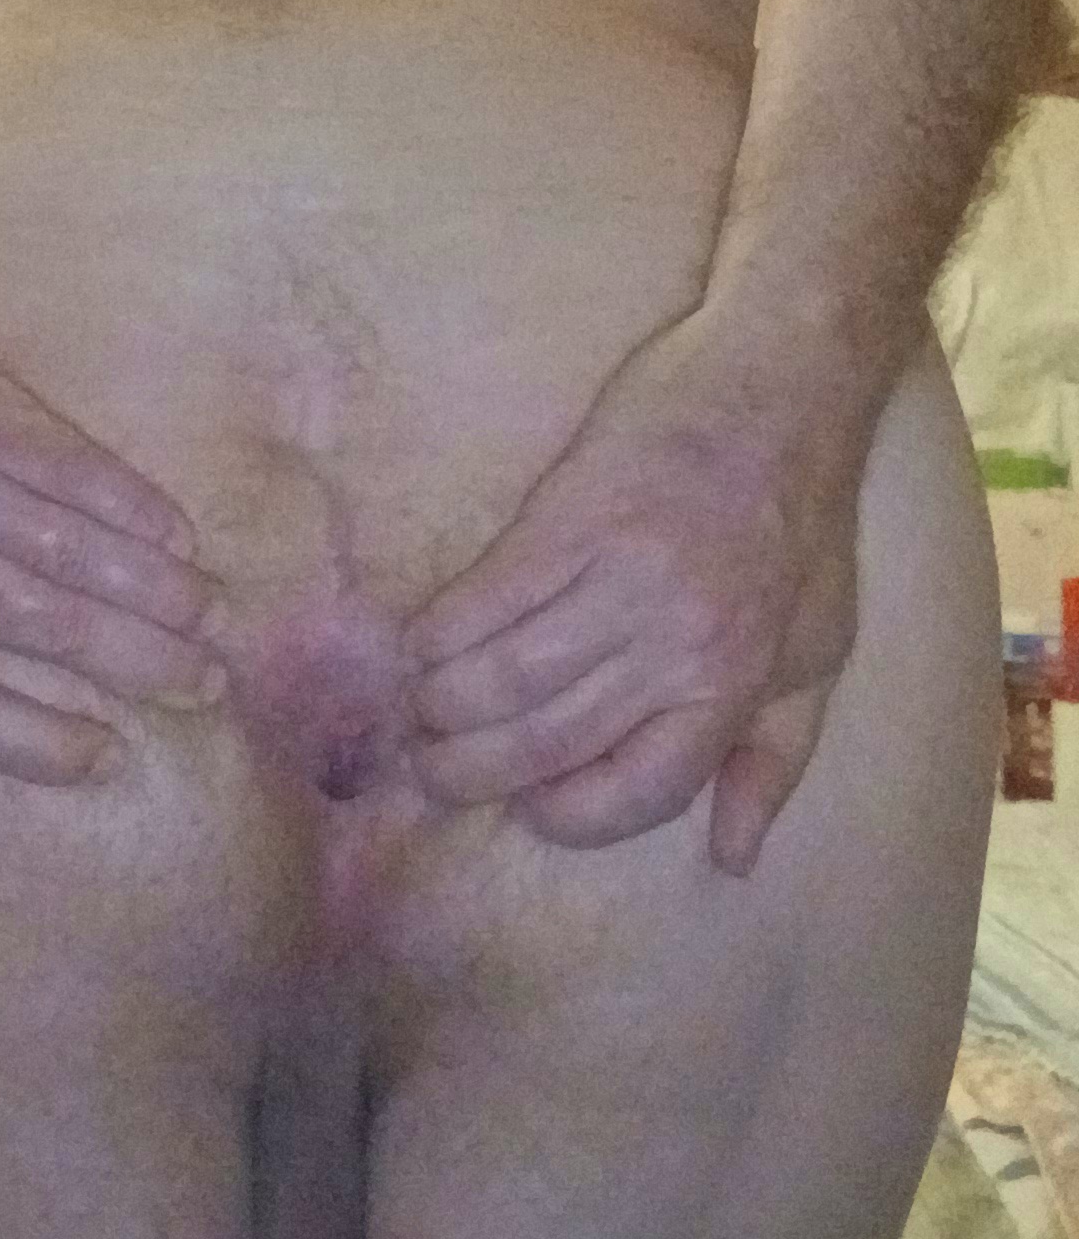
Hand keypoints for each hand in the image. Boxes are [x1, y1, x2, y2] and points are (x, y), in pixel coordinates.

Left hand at [0, 270, 219, 821]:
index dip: (39, 747)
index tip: (102, 755)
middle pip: (53, 629)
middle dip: (143, 664)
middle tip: (205, 685)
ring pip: (81, 552)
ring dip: (159, 590)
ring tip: (212, 620)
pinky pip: (79, 469)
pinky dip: (135, 505)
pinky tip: (179, 535)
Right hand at [404, 310, 871, 874]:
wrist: (785, 381)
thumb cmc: (804, 521)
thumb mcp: (818, 651)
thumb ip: (774, 757)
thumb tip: (734, 857)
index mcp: (733, 684)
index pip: (639, 788)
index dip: (573, 814)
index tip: (532, 808)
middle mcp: (675, 642)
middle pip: (551, 740)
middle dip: (475, 771)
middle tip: (435, 772)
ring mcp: (621, 575)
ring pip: (507, 675)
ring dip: (446, 704)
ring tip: (421, 712)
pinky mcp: (572, 512)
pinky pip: (489, 597)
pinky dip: (443, 631)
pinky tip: (421, 644)